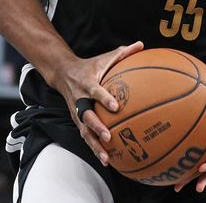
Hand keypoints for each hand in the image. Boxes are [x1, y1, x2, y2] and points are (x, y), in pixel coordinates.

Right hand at [56, 41, 143, 165]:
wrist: (63, 73)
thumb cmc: (91, 66)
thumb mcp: (105, 57)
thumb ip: (123, 52)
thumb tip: (142, 44)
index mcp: (88, 83)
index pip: (96, 91)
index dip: (104, 98)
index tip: (116, 107)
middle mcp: (80, 100)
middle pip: (86, 116)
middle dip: (97, 127)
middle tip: (109, 137)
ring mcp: (77, 112)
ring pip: (84, 131)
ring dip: (94, 145)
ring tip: (106, 157)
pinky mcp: (77, 120)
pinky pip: (86, 136)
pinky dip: (94, 148)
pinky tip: (107, 160)